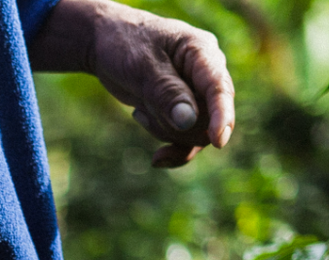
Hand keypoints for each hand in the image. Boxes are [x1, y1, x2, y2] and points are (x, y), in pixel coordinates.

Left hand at [31, 0, 234, 168]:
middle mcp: (205, 74)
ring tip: (140, 109)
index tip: (218, 141)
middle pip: (209, 117)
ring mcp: (196, 94)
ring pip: (195, 133)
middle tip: (145, 107)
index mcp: (201, 52)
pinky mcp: (183, 110)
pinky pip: (186, 140)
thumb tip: (188, 121)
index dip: (221, 115)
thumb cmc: (125, 45)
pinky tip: (151, 146)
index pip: (219, 87)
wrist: (107, 44)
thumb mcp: (141, 66)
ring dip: (165, 131)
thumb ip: (165, 92)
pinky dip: (169, 146)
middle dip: (177, 126)